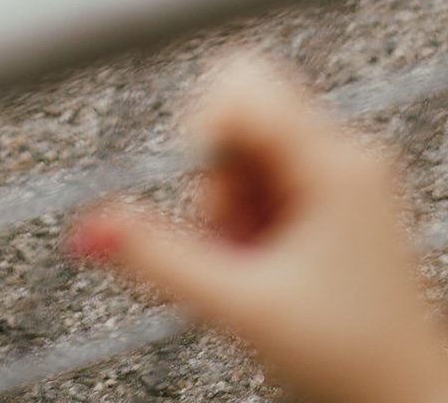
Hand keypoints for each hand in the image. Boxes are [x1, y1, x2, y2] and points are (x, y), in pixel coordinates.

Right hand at [74, 51, 447, 402]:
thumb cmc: (356, 364)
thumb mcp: (243, 310)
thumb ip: (160, 262)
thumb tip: (90, 229)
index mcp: (335, 161)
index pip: (241, 82)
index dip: (202, 134)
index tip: (205, 201)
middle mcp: (347, 151)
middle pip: (242, 114)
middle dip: (216, 177)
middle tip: (230, 243)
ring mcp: (348, 175)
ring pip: (251, 148)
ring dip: (232, 204)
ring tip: (252, 268)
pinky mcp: (343, 201)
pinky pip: (272, 177)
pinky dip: (253, 218)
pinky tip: (268, 267)